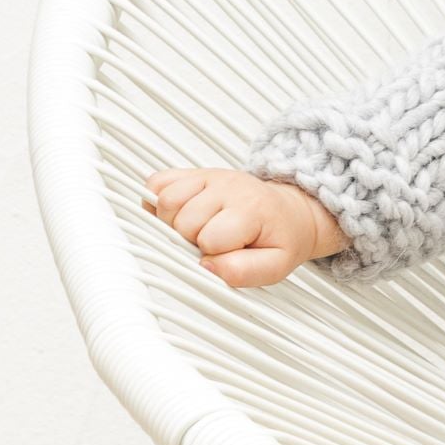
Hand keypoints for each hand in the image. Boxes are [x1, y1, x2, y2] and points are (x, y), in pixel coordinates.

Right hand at [142, 168, 340, 288]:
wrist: (287, 212)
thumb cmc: (278, 238)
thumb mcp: (275, 265)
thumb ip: (243, 272)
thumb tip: (206, 266)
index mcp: (251, 209)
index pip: (209, 239)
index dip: (212, 256)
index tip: (226, 255)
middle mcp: (229, 186)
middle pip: (182, 221)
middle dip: (192, 240)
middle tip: (212, 243)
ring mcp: (209, 175)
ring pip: (166, 202)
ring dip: (174, 223)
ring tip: (198, 230)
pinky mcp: (193, 172)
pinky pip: (157, 183)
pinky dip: (159, 202)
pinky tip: (181, 214)